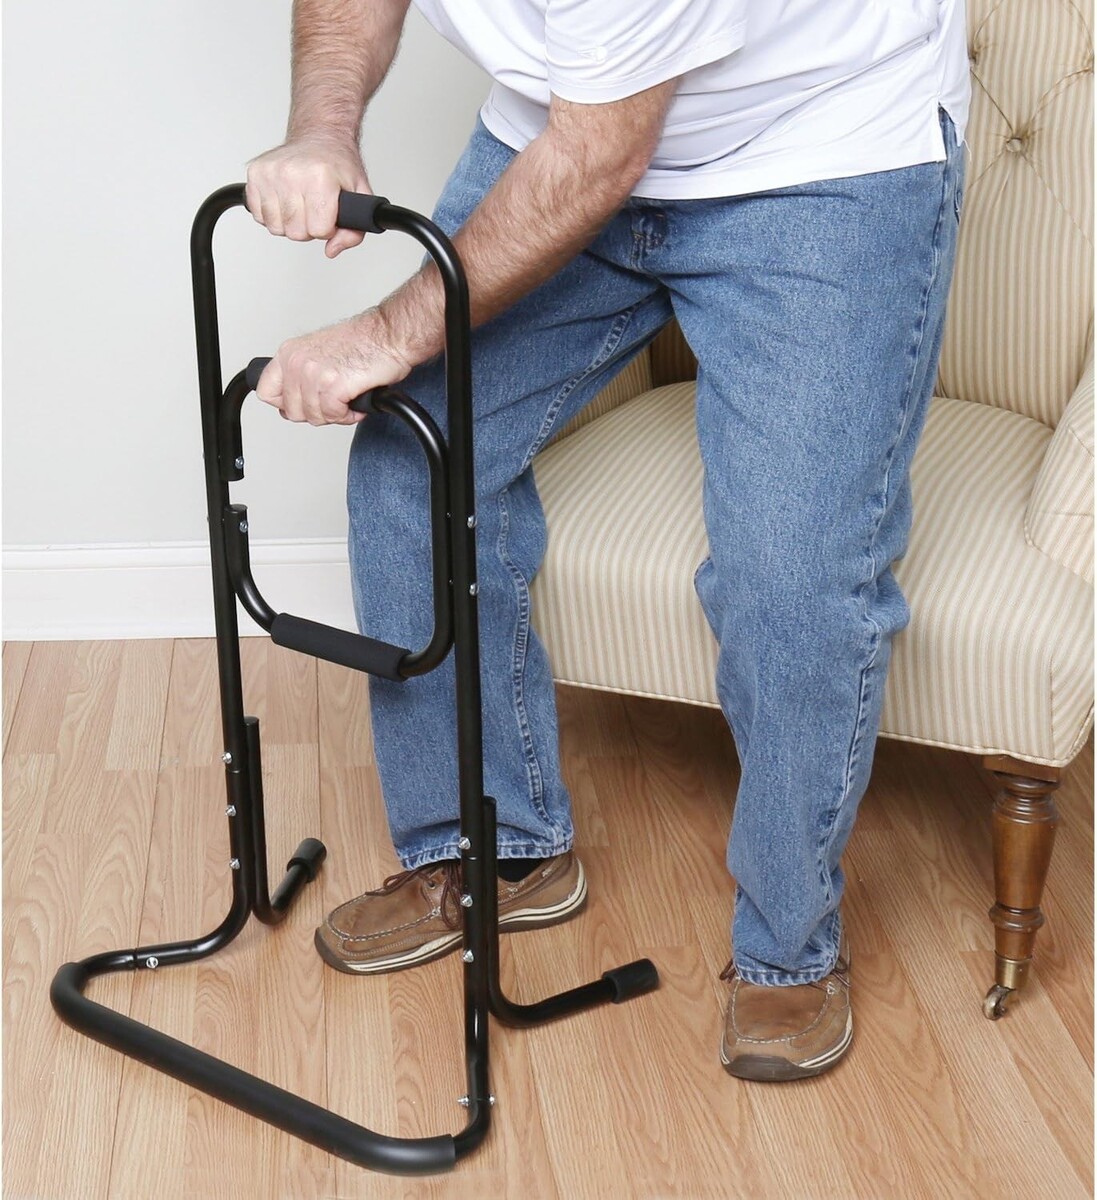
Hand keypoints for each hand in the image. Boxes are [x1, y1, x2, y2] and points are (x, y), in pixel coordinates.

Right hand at [245, 134, 370, 257]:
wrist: (320, 137)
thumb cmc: (338, 165)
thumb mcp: (359, 196)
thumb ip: (354, 231)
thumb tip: (332, 249)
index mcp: (320, 177)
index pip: (319, 230)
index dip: (328, 229)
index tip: (330, 215)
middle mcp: (291, 172)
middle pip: (296, 232)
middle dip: (309, 228)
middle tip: (315, 209)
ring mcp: (270, 172)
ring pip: (276, 227)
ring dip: (290, 223)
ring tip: (300, 204)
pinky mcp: (255, 173)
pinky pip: (259, 216)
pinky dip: (273, 214)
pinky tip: (285, 200)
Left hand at [254, 312, 411, 425]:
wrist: (389, 336)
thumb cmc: (363, 343)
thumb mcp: (318, 353)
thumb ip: (299, 376)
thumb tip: (292, 404)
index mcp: (290, 353)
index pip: (266, 391)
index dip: (285, 404)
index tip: (302, 404)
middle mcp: (297, 362)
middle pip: (292, 411)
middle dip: (316, 412)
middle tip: (333, 403)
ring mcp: (314, 374)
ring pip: (313, 416)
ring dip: (335, 414)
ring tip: (348, 399)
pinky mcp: (334, 386)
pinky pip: (334, 416)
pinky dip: (348, 415)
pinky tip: (355, 401)